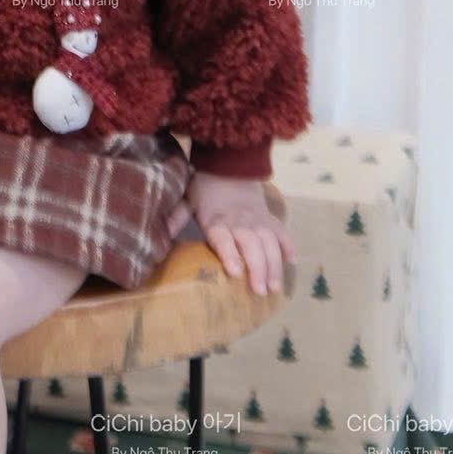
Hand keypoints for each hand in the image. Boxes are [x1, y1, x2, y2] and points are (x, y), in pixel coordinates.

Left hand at [165, 172, 294, 297]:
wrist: (229, 162)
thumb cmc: (205, 186)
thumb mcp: (187, 200)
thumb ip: (176, 218)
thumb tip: (159, 236)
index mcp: (216, 219)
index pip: (223, 238)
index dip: (229, 254)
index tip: (235, 273)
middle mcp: (239, 221)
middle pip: (251, 245)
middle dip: (257, 268)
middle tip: (259, 291)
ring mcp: (257, 219)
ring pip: (269, 243)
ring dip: (274, 265)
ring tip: (275, 288)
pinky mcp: (269, 217)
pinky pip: (282, 231)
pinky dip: (288, 245)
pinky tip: (292, 262)